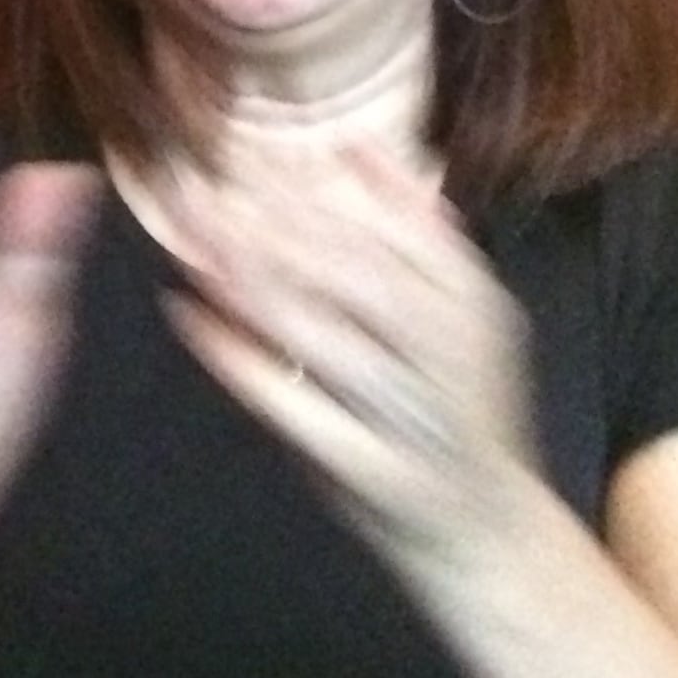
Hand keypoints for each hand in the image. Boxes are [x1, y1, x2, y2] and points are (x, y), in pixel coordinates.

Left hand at [152, 145, 550, 569]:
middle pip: (360, 277)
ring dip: (251, 283)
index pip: (396, 232)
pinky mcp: (373, 475)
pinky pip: (299, 411)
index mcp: (475, 310)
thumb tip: (355, 142)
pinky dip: (241, 364)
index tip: (243, 151)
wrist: (490, 536)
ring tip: (187, 233)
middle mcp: (452, 362)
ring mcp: (414, 422)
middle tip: (195, 182)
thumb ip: (415, 229)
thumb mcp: (461, 312)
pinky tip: (190, 317)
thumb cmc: (459, 408)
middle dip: (274, 225)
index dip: (316, 189)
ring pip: (328, 338)